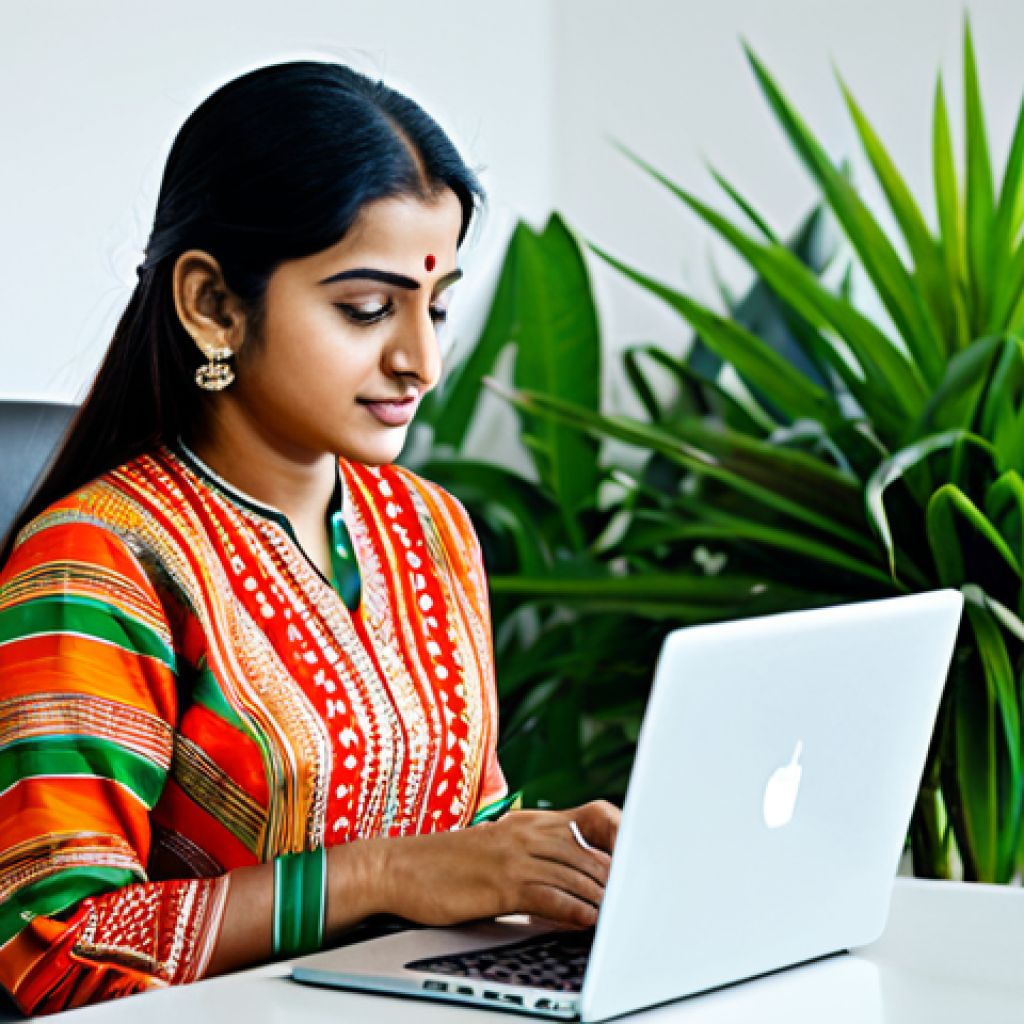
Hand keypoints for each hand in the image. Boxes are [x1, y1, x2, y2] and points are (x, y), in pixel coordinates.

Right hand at [371, 800, 620, 929]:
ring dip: (605, 897)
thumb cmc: (448, 864)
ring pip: (576, 873)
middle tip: (647, 897)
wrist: (398, 866)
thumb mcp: (497, 848)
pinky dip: (574, 909)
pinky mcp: (500, 883)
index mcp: (531, 821)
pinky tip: (589, 920)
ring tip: (628, 916)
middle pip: (593, 849)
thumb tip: (575, 877)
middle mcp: (527, 832)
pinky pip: (548, 895)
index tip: (644, 862)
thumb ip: (535, 854)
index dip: (624, 837)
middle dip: (622, 877)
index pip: (595, 816)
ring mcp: (514, 855)